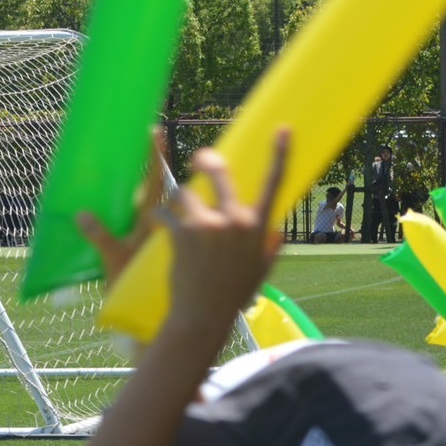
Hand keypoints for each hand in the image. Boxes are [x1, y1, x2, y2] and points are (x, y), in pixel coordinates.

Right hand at [76, 129, 169, 284]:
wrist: (139, 316)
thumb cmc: (128, 287)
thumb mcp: (113, 261)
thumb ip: (100, 237)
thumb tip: (82, 214)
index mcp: (150, 223)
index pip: (155, 182)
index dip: (155, 157)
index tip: (156, 131)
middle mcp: (153, 223)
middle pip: (156, 184)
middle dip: (153, 159)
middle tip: (154, 133)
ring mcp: (149, 232)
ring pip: (151, 198)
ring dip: (146, 177)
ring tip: (140, 154)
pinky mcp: (144, 242)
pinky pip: (141, 214)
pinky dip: (134, 200)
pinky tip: (117, 190)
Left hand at [156, 131, 289, 332]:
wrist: (202, 316)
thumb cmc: (232, 295)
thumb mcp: (260, 272)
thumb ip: (270, 248)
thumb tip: (279, 232)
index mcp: (258, 227)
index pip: (274, 183)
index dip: (280, 153)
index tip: (283, 129)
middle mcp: (236, 221)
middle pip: (220, 174)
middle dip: (208, 161)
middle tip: (201, 158)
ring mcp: (209, 225)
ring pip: (186, 193)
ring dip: (179, 200)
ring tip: (177, 215)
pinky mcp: (183, 233)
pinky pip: (166, 213)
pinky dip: (162, 217)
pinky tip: (161, 225)